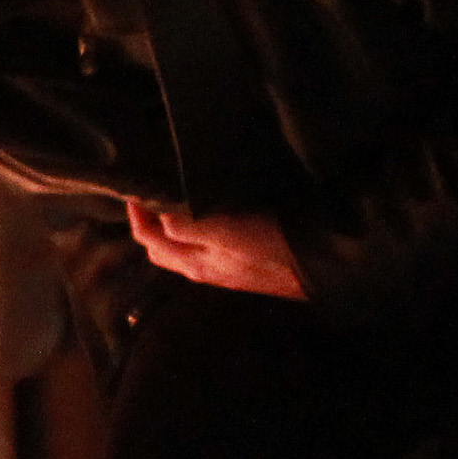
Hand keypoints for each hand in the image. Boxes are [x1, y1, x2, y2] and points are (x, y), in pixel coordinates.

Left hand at [124, 198, 306, 299]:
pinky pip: (207, 247)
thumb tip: (158, 219)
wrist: (323, 266)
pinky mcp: (243, 263)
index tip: (134, 189)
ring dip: (171, 228)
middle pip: (161, 250)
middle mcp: (203, 269)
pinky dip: (196, 231)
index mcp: (193, 263)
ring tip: (173, 200)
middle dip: (148, 225)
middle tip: (149, 195)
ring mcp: (223, 269)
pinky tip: (207, 213)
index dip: (135, 215)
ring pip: (183, 250)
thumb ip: (189, 227)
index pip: (148, 241)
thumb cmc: (273, 247)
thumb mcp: (227, 232)